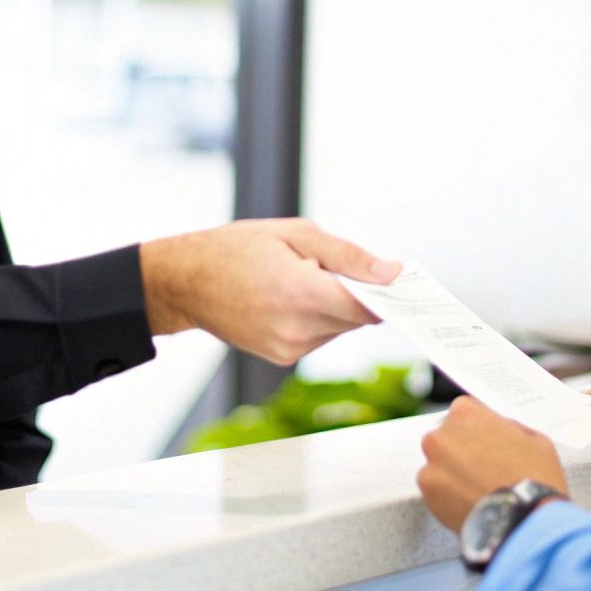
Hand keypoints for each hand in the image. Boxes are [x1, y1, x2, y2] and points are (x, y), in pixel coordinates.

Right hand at [138, 218, 399, 364]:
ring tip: (307, 277)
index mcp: (301, 293)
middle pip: (356, 317)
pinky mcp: (282, 357)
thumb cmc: (235, 248)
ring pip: (339, 328)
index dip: (390, 295)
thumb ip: (347, 256)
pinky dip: (317, 318)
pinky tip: (292, 297)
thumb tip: (390, 272)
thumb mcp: (295, 233)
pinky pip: (318, 337)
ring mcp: (288, 348)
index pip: (368, 306)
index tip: (406, 284)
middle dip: (358, 293)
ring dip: (336, 306)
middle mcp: (297, 329)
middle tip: (350, 267)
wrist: (185, 282)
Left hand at [418, 396, 567, 532]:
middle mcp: (442, 433)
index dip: (478, 432)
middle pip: (448, 438)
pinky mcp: (427, 491)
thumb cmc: (534, 478)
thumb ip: (509, 428)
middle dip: (462, 451)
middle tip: (484, 471)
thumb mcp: (534, 439)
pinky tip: (470, 503)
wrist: (525, 519)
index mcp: (466, 412)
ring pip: (439, 464)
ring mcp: (431, 462)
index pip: (465, 414)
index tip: (487, 445)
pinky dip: (448, 496)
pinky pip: (436, 489)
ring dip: (453, 474)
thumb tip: (501, 431)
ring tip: (478, 491)